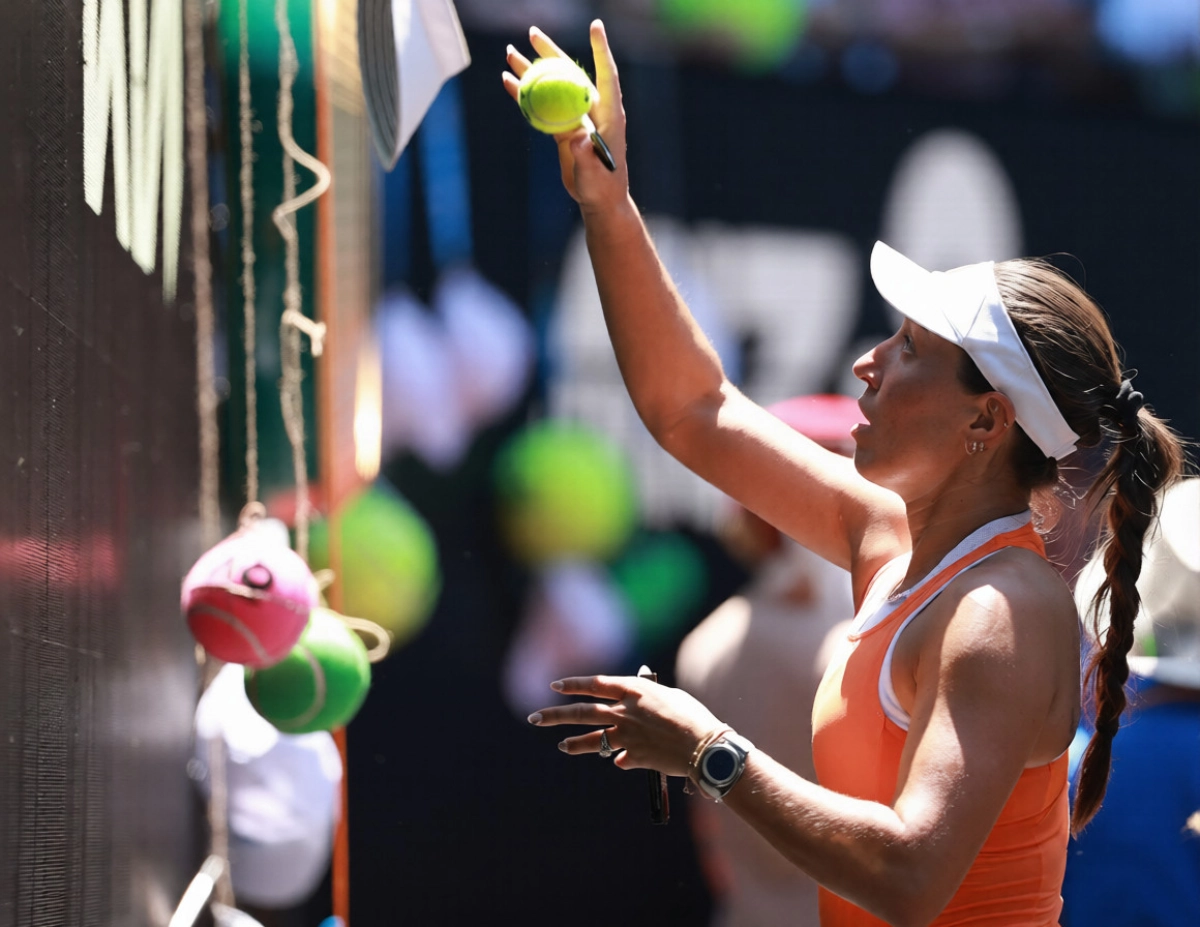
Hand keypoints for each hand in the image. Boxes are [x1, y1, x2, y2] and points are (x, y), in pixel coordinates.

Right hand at [503, 20, 628, 211]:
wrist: (598, 200)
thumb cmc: (602, 188)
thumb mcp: (594, 174)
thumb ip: (587, 155)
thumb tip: (578, 135)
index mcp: (609, 114)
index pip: (605, 75)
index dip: (600, 50)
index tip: (594, 25)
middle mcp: (592, 110)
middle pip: (570, 73)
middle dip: (551, 52)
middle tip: (531, 32)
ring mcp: (576, 117)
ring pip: (551, 87)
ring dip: (531, 70)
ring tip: (509, 52)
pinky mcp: (562, 128)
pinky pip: (541, 107)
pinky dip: (525, 96)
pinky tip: (508, 83)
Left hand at [528, 674, 724, 777]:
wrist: (704, 746)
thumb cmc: (692, 715)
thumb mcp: (668, 697)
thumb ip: (644, 701)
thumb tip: (628, 710)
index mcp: (634, 690)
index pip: (595, 684)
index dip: (573, 685)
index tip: (555, 686)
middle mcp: (624, 712)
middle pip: (582, 712)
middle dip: (555, 715)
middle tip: (534, 718)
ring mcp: (626, 736)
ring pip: (590, 738)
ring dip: (574, 742)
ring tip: (561, 745)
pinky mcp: (633, 756)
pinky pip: (618, 757)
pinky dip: (617, 757)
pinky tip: (615, 760)